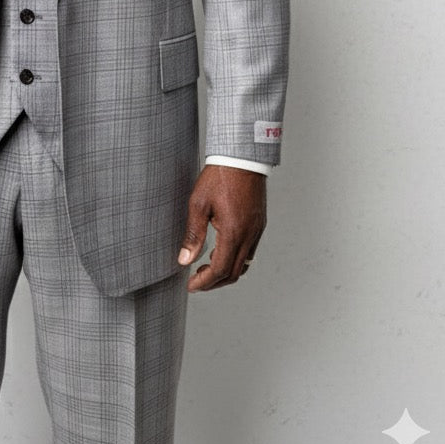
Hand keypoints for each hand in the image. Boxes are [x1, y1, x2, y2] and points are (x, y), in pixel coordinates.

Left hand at [177, 165, 265, 291]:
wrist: (242, 157)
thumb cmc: (220, 176)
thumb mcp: (199, 204)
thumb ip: (193, 234)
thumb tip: (185, 259)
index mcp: (233, 232)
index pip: (220, 270)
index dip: (204, 282)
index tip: (191, 286)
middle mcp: (249, 235)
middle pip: (234, 273)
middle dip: (214, 282)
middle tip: (196, 281)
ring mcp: (256, 230)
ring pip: (244, 265)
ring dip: (225, 272)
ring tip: (206, 268)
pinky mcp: (259, 224)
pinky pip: (250, 251)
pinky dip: (235, 259)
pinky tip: (221, 251)